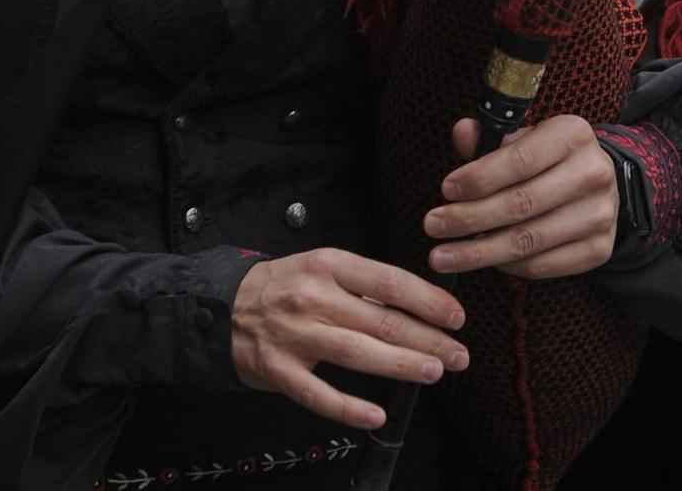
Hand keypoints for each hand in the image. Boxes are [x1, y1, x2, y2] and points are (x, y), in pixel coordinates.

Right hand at [231, 248, 468, 429]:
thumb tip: (415, 306)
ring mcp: (295, 335)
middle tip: (458, 354)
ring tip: (433, 372)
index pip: (388, 281)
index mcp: (327, 265)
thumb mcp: (320, 268)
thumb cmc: (283, 287)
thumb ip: (363, 287)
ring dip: (401, 364)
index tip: (455, 316)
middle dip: (427, 339)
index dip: (427, 300)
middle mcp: (312, 297)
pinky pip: (319, 395)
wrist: (223, 306)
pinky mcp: (279, 370)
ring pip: (356, 353)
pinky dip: (349, 408)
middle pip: (380, 321)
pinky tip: (377, 415)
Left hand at [422, 114, 619, 279]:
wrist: (596, 182)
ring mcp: (600, 215)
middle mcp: (592, 174)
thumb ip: (489, 137)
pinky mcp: (600, 249)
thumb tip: (461, 133)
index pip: (520, 161)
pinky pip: (543, 265)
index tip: (445, 191)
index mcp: (572, 135)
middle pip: (521, 204)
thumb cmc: (547, 156)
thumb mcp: (523, 136)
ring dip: (479, 251)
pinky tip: (483, 260)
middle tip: (433, 226)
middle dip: (469, 218)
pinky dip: (508, 266)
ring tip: (444, 255)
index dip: (479, 178)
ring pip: (529, 240)